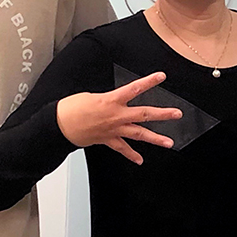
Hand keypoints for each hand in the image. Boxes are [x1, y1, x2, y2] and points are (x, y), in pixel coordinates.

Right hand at [56, 71, 181, 163]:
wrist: (59, 125)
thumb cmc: (71, 108)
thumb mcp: (92, 95)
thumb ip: (109, 99)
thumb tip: (115, 101)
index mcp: (111, 100)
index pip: (135, 88)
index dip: (149, 81)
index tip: (162, 76)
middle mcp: (116, 116)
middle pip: (144, 114)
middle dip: (163, 114)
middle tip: (177, 114)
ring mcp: (113, 130)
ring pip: (139, 134)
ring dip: (156, 139)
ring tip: (169, 142)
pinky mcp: (107, 140)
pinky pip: (123, 149)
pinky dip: (131, 155)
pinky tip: (140, 160)